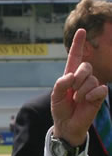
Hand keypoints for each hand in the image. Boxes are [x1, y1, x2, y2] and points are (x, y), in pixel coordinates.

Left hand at [51, 28, 107, 145]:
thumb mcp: (55, 97)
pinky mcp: (99, 95)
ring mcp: (92, 86)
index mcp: (70, 76)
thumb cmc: (60, 109)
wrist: (67, 125)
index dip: (78, 44)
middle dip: (78, 77)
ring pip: (92, 79)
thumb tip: (70, 76)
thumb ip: (60, 84)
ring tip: (77, 100)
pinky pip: (100, 89)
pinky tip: (87, 101)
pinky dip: (92, 95)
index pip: (75, 57)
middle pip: (86, 66)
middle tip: (72, 90)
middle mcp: (82, 79)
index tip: (81, 30)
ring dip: (82, 91)